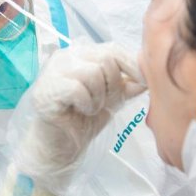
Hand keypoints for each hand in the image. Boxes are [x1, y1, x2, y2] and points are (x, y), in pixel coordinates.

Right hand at [14, 42, 145, 194]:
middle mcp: (65, 57)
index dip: (131, 64)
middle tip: (104, 102)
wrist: (62, 147)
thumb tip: (148, 75)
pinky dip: (87, 104)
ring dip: (99, 97)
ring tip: (90, 108)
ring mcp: (52, 71)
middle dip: (113, 84)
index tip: (143, 82)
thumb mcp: (112, 99)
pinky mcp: (47, 89)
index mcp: (80, 55)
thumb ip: (127, 85)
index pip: (111, 48)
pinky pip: (78, 88)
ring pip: (92, 73)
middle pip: (104, 58)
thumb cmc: (83, 120)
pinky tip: (82, 111)